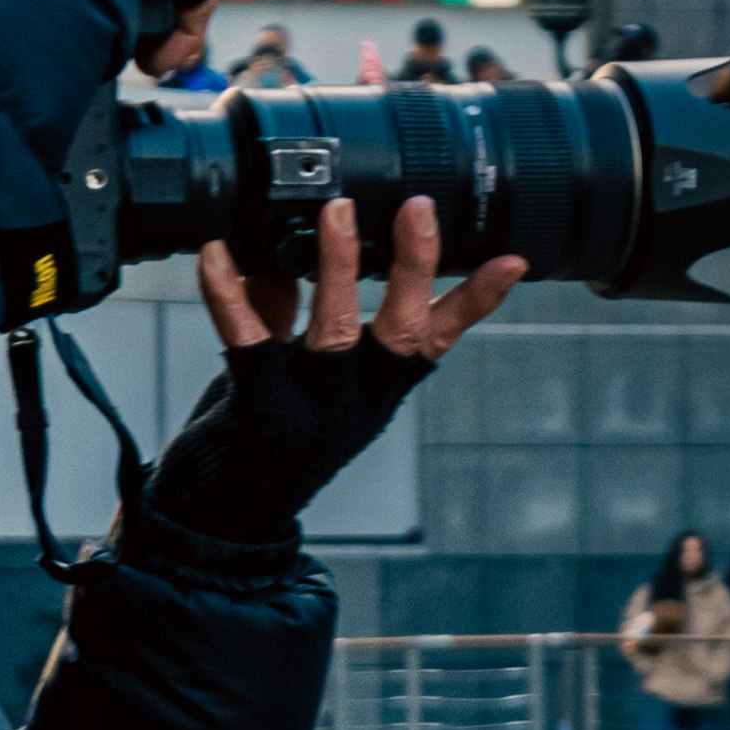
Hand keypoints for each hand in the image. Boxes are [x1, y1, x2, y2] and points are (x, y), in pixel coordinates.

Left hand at [147, 196, 522, 552]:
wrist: (220, 521)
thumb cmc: (260, 441)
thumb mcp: (290, 373)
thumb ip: (288, 310)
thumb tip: (280, 243)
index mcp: (375, 387)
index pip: (437, 339)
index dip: (476, 301)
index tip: (513, 260)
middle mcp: (356, 399)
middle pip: (402, 330)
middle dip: (416, 267)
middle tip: (418, 208)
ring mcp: (312, 409)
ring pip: (338, 333)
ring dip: (339, 268)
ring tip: (337, 212)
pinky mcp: (260, 412)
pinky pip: (249, 344)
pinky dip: (230, 296)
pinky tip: (215, 255)